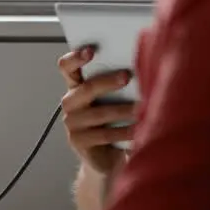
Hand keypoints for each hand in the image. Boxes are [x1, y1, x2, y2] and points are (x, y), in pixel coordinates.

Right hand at [58, 48, 136, 174]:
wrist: (109, 158)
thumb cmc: (115, 122)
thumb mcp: (113, 100)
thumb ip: (116, 84)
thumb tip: (137, 66)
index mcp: (76, 86)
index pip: (67, 67)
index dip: (76, 58)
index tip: (91, 51)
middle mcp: (70, 103)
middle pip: (86, 88)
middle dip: (108, 81)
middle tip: (127, 76)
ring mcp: (72, 124)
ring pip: (99, 113)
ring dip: (123, 110)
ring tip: (142, 107)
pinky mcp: (78, 142)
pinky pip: (104, 135)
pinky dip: (124, 132)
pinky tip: (139, 130)